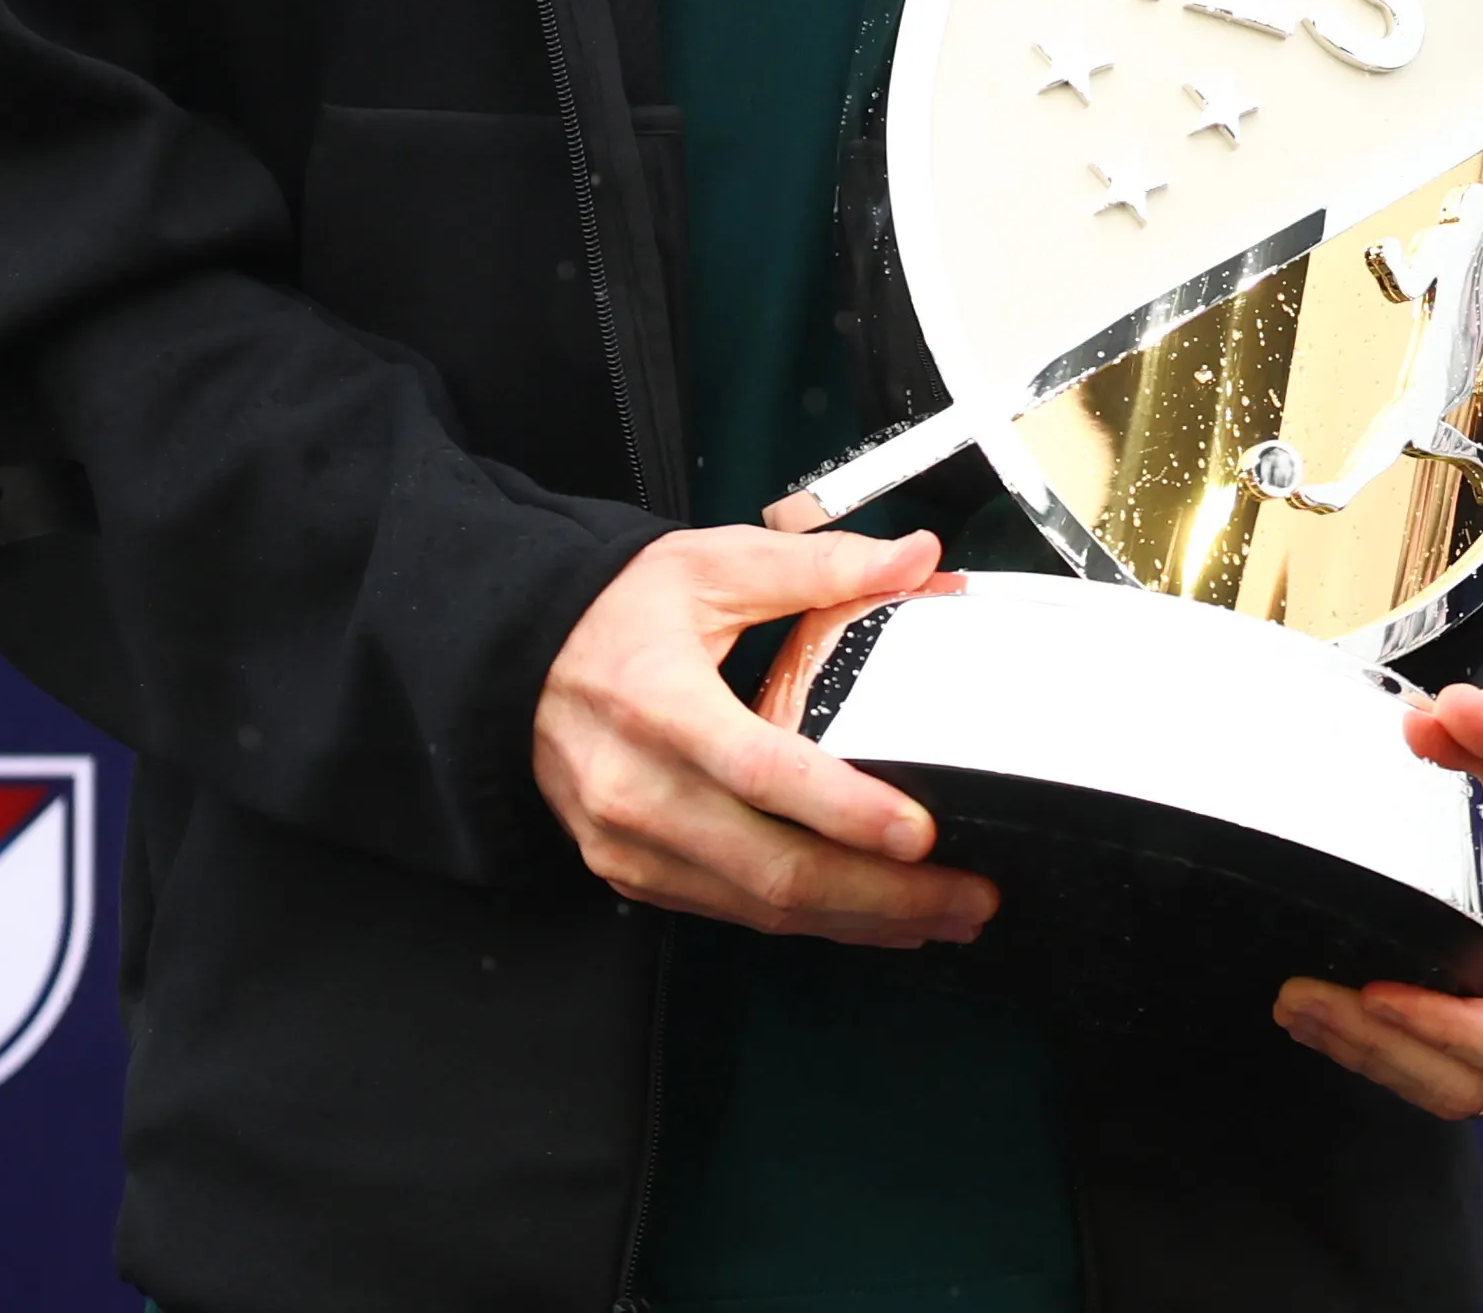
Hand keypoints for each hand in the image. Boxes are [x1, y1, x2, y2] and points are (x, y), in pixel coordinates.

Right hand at [534, 526, 994, 948]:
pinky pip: (733, 913)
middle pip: (773, 868)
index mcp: (658, 702)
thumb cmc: (616, 613)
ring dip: (861, 922)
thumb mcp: (710, 566)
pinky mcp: (633, 874)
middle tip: (968, 895)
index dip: (844, 811)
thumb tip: (917, 559)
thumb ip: (819, 566)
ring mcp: (631, 844)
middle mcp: (638, 788)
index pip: (760, 771)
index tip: (922, 833)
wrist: (515, 662)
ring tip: (943, 914)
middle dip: (883, 895)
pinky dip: (810, 922)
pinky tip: (871, 916)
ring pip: (759, 908)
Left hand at [1271, 684, 1482, 1118]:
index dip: (1457, 1036)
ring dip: (1372, 1058)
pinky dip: (1381, 1053)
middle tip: (1306, 999)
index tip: (1378, 993)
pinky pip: (1445, 1070)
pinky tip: (1321, 1019)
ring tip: (1296, 1009)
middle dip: (1389, 1047)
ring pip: (1457, 1087)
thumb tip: (1449, 712)